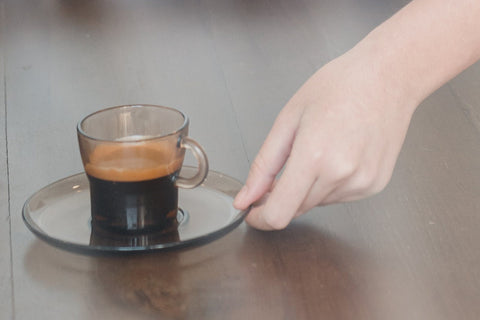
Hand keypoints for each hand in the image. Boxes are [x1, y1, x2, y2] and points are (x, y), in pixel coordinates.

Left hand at [233, 52, 417, 229]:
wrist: (388, 77)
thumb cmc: (340, 86)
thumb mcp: (288, 119)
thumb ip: (263, 165)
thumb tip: (246, 198)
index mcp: (314, 156)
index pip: (279, 214)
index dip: (260, 218)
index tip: (252, 211)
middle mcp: (341, 176)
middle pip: (296, 209)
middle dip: (282, 195)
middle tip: (286, 163)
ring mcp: (361, 183)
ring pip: (316, 203)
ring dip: (307, 188)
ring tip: (320, 148)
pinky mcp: (375, 185)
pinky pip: (338, 197)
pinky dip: (329, 184)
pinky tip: (338, 154)